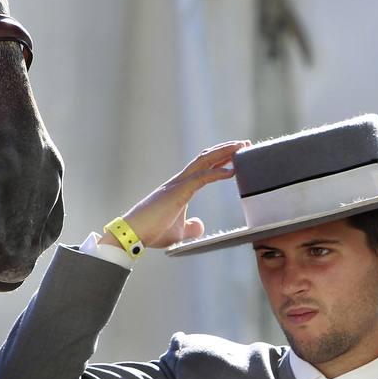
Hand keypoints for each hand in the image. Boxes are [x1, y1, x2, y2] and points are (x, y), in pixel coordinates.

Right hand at [103, 141, 248, 249]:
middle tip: (245, 144)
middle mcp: (179, 181)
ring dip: (224, 152)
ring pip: (204, 161)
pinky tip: (232, 171)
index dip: (221, 159)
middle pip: (206, 158)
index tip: (237, 155)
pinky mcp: (178, 191)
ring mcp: (178, 184)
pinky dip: (217, 172)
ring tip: (241, 146)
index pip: (203, 167)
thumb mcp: (179, 232)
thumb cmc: (151, 232)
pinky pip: (201, 178)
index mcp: (180, 188)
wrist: (132, 234)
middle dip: (226, 149)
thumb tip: (199, 225)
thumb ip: (190, 227)